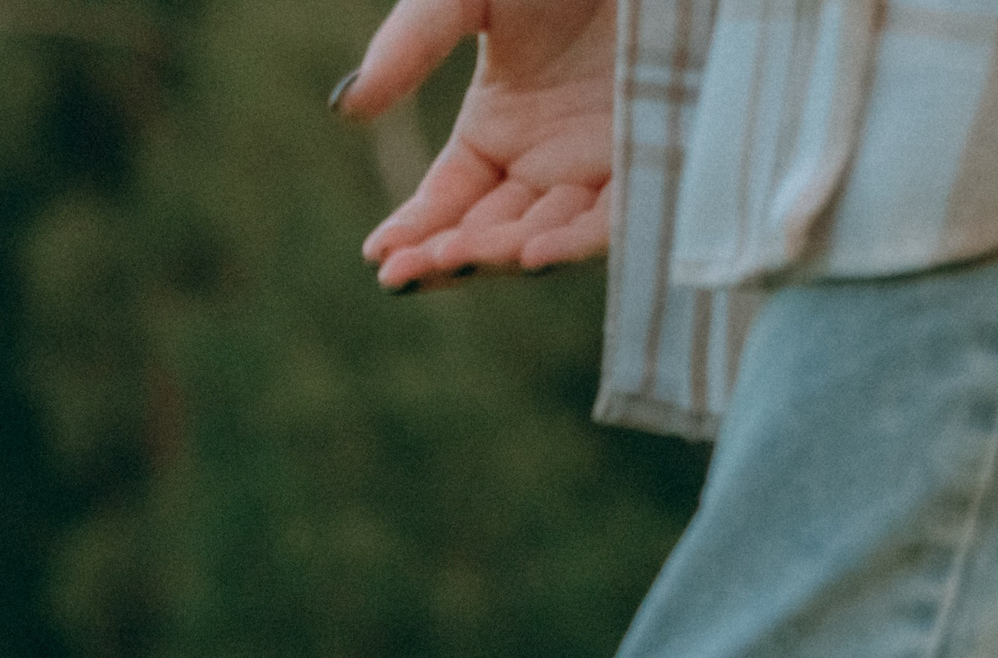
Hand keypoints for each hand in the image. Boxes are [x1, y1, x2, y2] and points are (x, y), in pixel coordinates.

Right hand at [335, 0, 616, 285]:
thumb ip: (410, 44)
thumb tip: (344, 109)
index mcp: (501, 129)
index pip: (447, 203)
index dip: (412, 232)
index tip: (379, 255)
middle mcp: (548, 162)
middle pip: (488, 236)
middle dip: (444, 259)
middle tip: (404, 272)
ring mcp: (601, 168)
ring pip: (542, 240)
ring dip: (494, 258)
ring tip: (451, 259)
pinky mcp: (654, 165)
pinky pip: (611, 224)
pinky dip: (570, 246)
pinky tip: (528, 255)